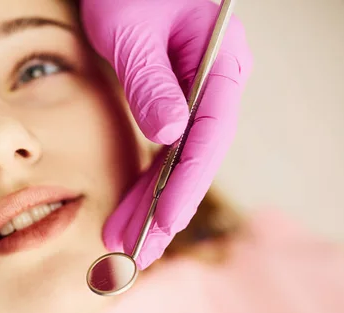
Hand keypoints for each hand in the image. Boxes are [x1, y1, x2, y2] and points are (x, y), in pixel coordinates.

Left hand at [81, 0, 252, 268]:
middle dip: (163, 208)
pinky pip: (163, 150)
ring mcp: (196, 96)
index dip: (187, 183)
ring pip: (176, 162)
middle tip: (136, 252)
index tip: (166, 221)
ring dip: (150, 202)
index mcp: (222, 65)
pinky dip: (145, 180)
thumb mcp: (132, 30)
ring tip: (120, 241)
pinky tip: (130, 209)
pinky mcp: (173, 102)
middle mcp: (215, 85)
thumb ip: (151, 83)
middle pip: (193, 159)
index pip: (208, 136)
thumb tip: (169, 137)